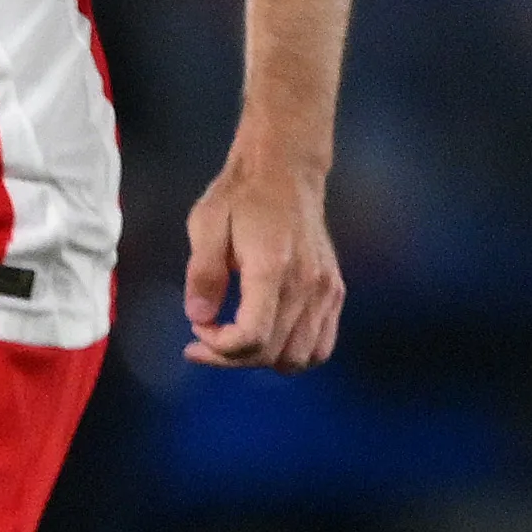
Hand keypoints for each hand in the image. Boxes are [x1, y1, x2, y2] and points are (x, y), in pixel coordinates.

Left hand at [182, 142, 343, 368]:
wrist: (286, 172)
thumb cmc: (240, 197)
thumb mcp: (206, 225)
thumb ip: (202, 273)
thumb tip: (198, 317)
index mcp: (272, 268)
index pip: (252, 337)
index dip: (218, 347)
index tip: (197, 329)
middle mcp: (307, 285)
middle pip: (272, 354)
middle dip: (231, 357)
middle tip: (205, 337)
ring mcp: (326, 291)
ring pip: (299, 357)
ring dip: (261, 359)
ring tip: (233, 340)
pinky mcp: (335, 292)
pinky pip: (321, 345)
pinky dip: (291, 352)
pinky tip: (265, 337)